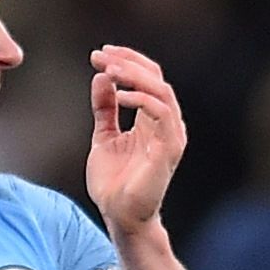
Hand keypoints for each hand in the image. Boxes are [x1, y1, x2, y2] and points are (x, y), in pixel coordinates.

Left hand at [83, 45, 189, 235]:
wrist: (119, 216)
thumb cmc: (114, 183)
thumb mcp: (104, 137)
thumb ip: (105, 109)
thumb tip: (100, 78)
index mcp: (154, 119)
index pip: (149, 78)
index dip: (126, 61)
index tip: (99, 53)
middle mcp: (167, 123)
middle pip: (156, 78)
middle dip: (127, 62)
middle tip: (100, 55)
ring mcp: (171, 134)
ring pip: (161, 90)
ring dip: (133, 75)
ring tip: (108, 70)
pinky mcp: (168, 148)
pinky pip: (160, 113)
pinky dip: (140, 99)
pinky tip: (117, 94)